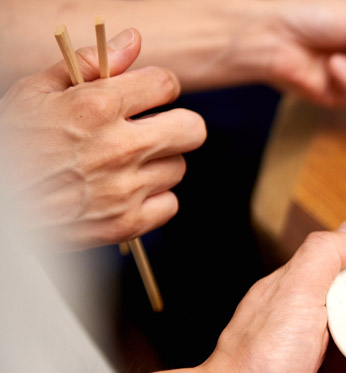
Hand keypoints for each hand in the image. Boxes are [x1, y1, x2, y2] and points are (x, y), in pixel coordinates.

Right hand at [0, 28, 205, 249]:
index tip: (149, 95)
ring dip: (159, 163)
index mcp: (96, 107)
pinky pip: (170, 204)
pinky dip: (155, 198)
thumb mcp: (36, 93)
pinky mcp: (127, 223)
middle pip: (192, 129)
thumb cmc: (14, 145)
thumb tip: (133, 42)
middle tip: (155, 129)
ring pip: (178, 167)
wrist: (0, 206)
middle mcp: (117, 148)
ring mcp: (125, 189)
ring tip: (128, 164)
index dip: (159, 86)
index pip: (166, 84)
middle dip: (177, 124)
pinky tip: (128, 191)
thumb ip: (88, 64)